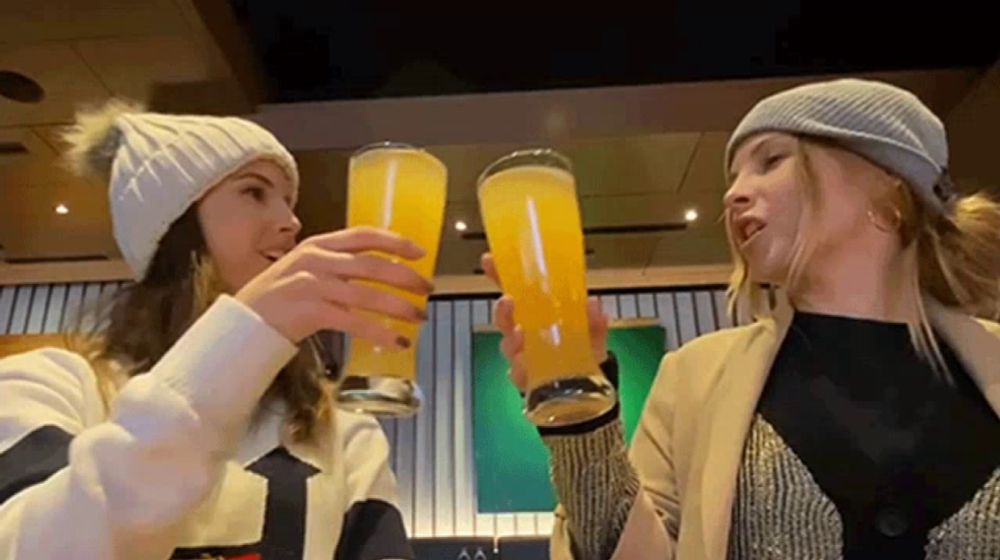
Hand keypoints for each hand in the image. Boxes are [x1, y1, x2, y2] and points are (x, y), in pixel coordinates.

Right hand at [236, 226, 433, 345]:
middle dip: (406, 278)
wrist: (242, 323)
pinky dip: (380, 332)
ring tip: (419, 317)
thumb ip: (335, 266)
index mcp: (318, 245)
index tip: (420, 252)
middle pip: (372, 265)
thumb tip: (377, 273)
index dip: (396, 242)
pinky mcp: (311, 311)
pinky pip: (355, 321)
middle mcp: (317, 260)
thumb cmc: (276, 299)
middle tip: (428, 289)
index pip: (364, 235)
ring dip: (399, 307)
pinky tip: (397, 341)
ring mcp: (313, 285)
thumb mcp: (304, 269)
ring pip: (368, 294)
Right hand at [480, 253, 608, 391]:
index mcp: (536, 314)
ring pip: (508, 346)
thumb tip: (593, 303)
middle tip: (508, 300)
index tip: (491, 260)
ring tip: (519, 334)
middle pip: (504, 319)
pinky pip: (517, 374)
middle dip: (503, 310)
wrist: (583, 390)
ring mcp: (522, 357)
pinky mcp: (524, 380)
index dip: (500, 274)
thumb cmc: (580, 353)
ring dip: (511, 339)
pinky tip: (525, 365)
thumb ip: (593, 321)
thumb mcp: (591, 334)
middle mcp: (524, 333)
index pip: (513, 290)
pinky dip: (520, 370)